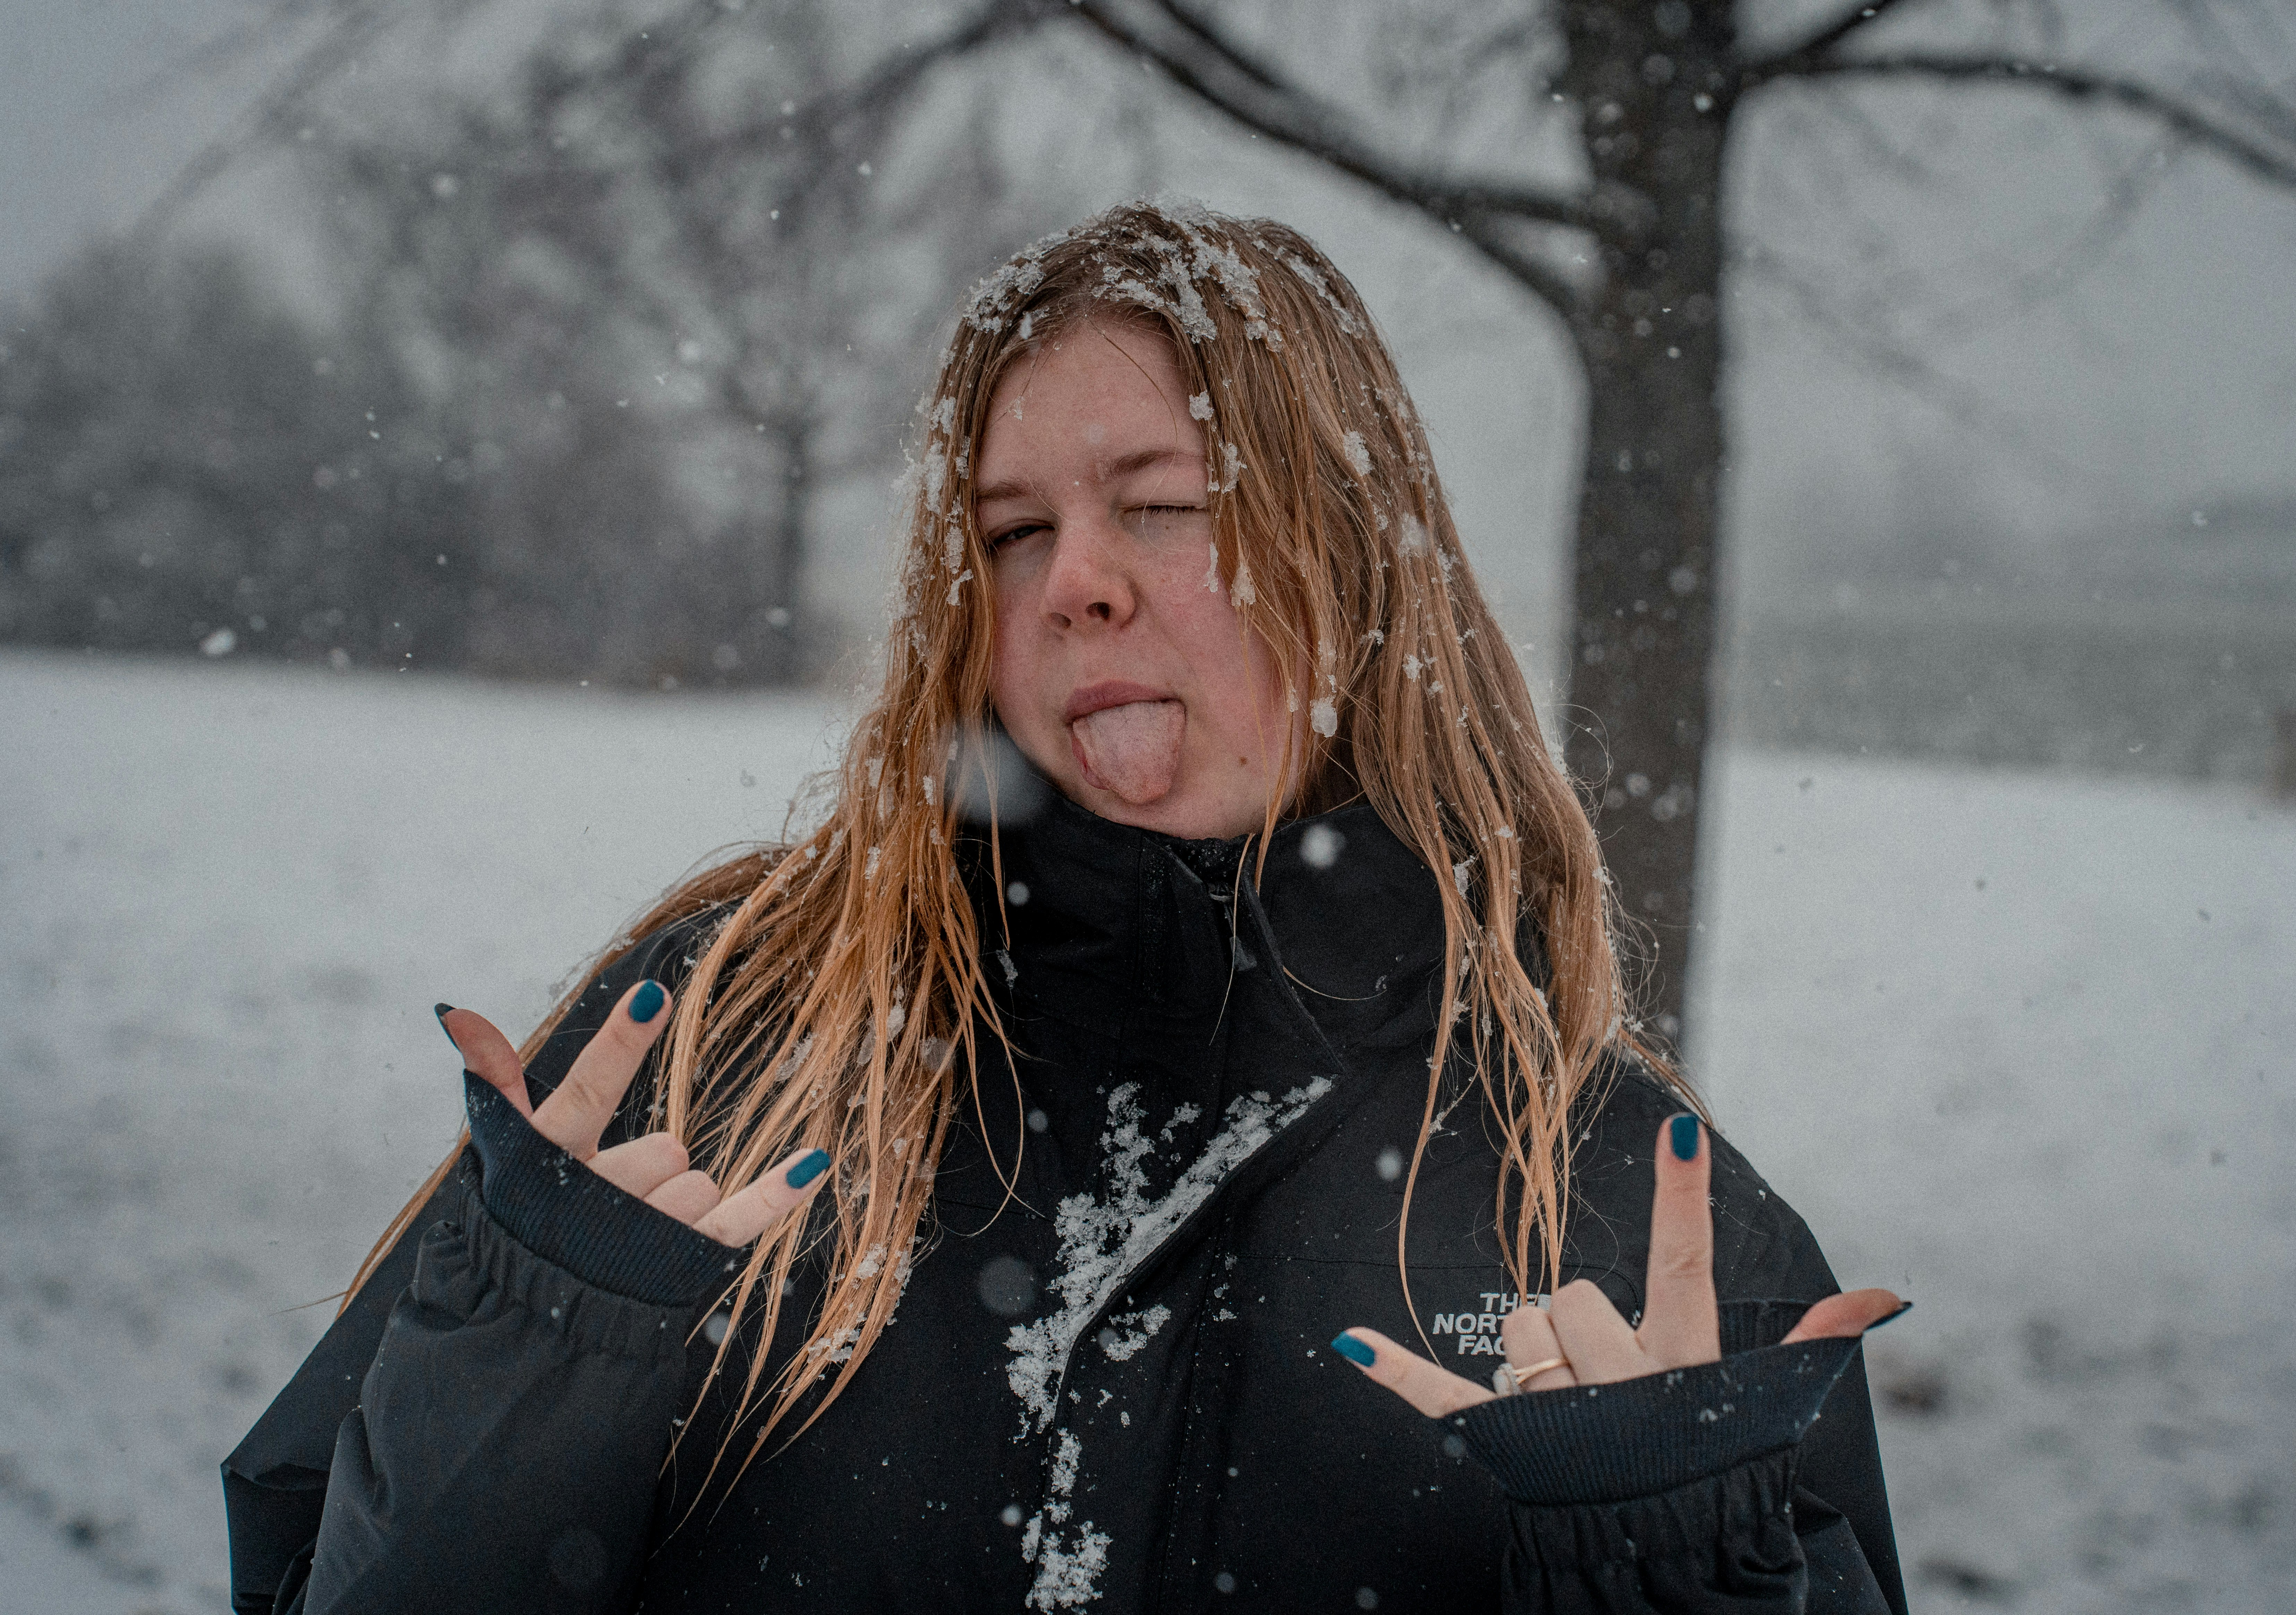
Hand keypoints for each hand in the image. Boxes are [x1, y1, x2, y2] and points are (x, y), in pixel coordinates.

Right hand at [437, 980, 829, 1247]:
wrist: (531, 1329)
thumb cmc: (525, 1227)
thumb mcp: (503, 1158)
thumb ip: (494, 1085)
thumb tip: (457, 1015)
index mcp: (547, 1162)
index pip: (586, 1092)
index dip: (619, 1045)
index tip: (655, 994)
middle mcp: (596, 1198)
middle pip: (665, 1150)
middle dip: (645, 1172)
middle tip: (608, 1208)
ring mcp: (641, 1235)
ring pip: (698, 1186)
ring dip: (675, 1205)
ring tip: (633, 1238)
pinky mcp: (681, 1264)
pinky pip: (739, 1222)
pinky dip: (778, 1195)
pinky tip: (813, 1163)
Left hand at [1333, 1114, 1903, 1416]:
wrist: (1667, 1557)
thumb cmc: (1710, 1467)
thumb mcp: (1760, 1407)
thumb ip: (1811, 1342)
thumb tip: (1885, 1297)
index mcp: (1684, 1367)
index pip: (1687, 1266)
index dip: (1685, 1197)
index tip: (1681, 1127)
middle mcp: (1623, 1384)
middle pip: (1576, 1299)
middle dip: (1585, 1327)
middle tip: (1610, 1378)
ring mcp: (1559, 1414)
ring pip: (1523, 1329)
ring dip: (1539, 1356)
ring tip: (1572, 1407)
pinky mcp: (1500, 1440)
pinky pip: (1441, 1399)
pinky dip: (1396, 1372)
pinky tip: (1350, 1342)